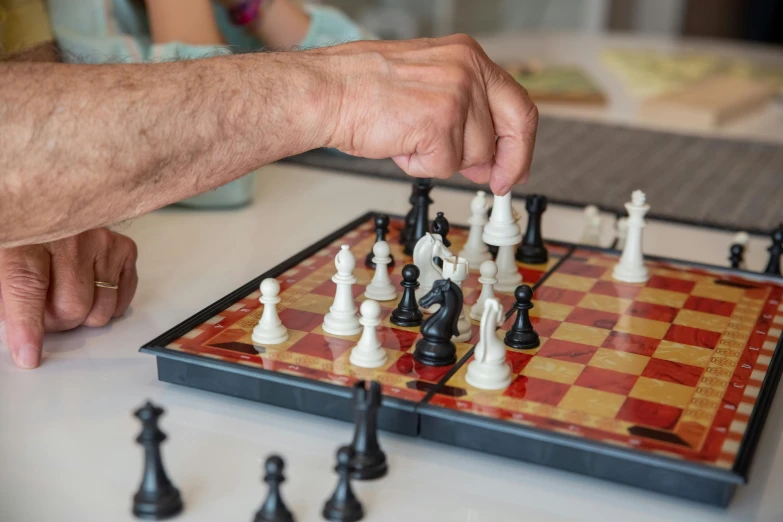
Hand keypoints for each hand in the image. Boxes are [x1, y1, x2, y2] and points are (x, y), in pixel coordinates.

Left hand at [0, 228, 137, 368]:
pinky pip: (122, 299)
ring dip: (84, 315)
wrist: (50, 205)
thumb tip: (18, 334)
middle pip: (72, 306)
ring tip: (67, 296)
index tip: (28, 354)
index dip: (28, 324)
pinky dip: (107, 304)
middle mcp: (71, 235)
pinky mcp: (123, 247)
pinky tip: (90, 289)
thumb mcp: (4, 259)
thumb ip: (6, 294)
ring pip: (101, 308)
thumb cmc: (28, 236)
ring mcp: (102, 241)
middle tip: (44, 313)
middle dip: (57, 322)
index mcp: (29, 236)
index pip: (27, 285)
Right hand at [322, 34, 538, 195]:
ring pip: (472, 155)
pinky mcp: (439, 123)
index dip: (520, 144)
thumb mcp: (429, 83)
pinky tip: (400, 144)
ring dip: (441, 159)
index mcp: (468, 56)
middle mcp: (467, 71)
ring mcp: (455, 96)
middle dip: (499, 165)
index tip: (514, 167)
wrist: (328, 91)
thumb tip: (486, 156)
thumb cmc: (364, 88)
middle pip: (505, 135)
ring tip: (409, 137)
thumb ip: (465, 111)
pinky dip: (420, 165)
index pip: (518, 105)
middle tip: (493, 181)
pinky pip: (444, 166)